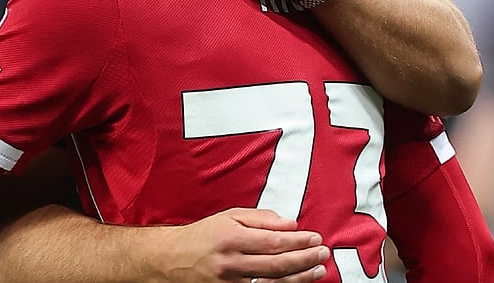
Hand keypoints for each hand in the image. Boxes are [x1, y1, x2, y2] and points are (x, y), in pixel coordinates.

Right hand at [157, 207, 328, 281]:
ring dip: (299, 277)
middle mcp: (230, 262)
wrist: (171, 260)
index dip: (298, 241)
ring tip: (317, 270)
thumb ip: (260, 219)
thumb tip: (289, 222)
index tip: (315, 238)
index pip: (273, 241)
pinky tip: (296, 282)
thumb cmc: (202, 236)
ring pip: (273, 282)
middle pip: (277, 264)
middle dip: (304, 259)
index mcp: (230, 237)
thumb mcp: (228, 217)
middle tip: (323, 254)